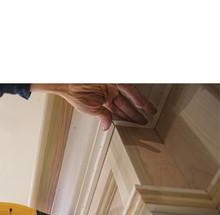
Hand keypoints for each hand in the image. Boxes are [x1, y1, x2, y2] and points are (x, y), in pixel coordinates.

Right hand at [31, 84, 156, 130]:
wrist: (71, 83)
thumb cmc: (76, 94)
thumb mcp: (91, 110)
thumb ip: (103, 117)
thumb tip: (107, 127)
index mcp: (102, 102)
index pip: (117, 112)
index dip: (126, 119)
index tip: (135, 124)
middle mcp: (109, 94)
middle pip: (126, 106)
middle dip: (135, 114)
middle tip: (144, 121)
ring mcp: (112, 86)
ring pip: (130, 98)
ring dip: (140, 106)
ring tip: (150, 113)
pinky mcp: (115, 80)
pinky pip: (129, 89)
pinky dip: (136, 97)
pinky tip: (143, 104)